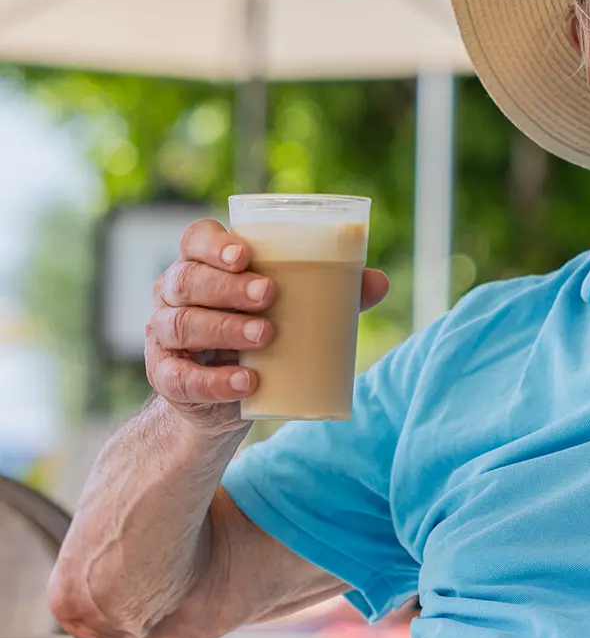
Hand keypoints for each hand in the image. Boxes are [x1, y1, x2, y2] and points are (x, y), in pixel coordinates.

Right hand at [146, 218, 389, 434]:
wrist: (228, 397)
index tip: (246, 254)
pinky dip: (214, 380)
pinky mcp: (167, 377)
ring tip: (267, 336)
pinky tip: (245, 381)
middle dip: (228, 286)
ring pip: (182, 324)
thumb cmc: (261, 336)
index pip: (194, 240)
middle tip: (270, 295)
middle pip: (188, 280)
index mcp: (202, 266)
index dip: (214, 243)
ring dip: (224, 328)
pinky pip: (181, 378)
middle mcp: (174, 295)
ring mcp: (164, 336)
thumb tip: (379, 282)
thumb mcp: (291, 311)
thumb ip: (330, 293)